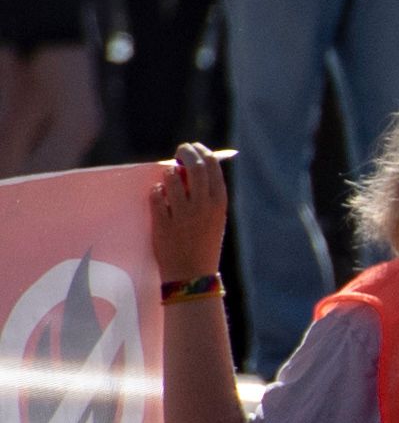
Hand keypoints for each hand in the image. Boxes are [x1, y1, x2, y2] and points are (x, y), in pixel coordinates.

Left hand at [149, 144, 226, 285]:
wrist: (192, 274)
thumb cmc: (203, 243)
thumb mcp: (214, 218)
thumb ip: (206, 195)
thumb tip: (189, 169)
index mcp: (219, 203)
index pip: (212, 166)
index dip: (201, 152)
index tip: (193, 148)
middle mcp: (203, 205)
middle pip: (194, 167)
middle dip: (185, 153)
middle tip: (179, 151)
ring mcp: (183, 214)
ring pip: (171, 178)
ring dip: (167, 174)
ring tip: (168, 178)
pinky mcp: (164, 223)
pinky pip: (155, 196)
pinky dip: (156, 192)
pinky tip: (158, 195)